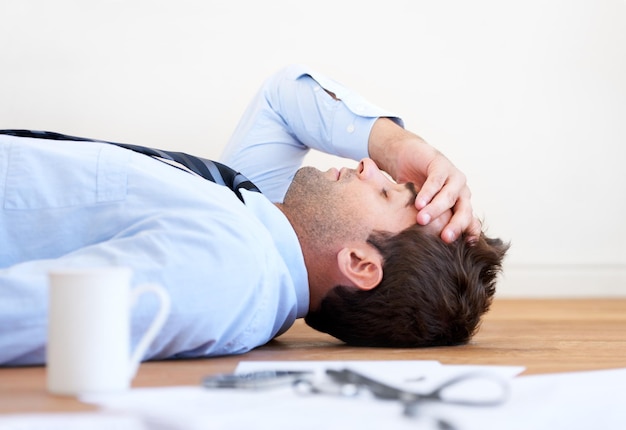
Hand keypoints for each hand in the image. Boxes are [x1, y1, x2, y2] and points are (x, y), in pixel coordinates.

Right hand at [369, 118, 480, 242]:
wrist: (407, 157)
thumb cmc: (415, 187)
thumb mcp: (422, 209)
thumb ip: (428, 224)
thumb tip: (424, 250)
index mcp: (460, 206)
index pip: (470, 223)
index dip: (468, 235)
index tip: (463, 249)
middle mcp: (461, 193)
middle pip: (464, 212)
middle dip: (455, 225)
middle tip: (445, 238)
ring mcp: (453, 178)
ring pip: (449, 197)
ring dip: (436, 209)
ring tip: (422, 219)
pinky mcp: (441, 165)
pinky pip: (436, 181)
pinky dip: (428, 193)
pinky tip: (419, 203)